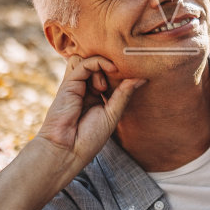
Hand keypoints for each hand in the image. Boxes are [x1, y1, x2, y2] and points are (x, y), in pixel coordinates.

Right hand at [34, 55, 144, 180]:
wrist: (67, 150)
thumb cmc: (89, 138)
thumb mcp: (112, 114)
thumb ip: (124, 94)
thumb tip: (141, 78)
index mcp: (97, 97)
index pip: (108, 75)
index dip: (120, 72)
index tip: (135, 75)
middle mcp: (86, 89)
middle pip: (98, 65)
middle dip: (111, 67)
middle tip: (121, 77)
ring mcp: (77, 85)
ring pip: (89, 60)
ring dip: (102, 66)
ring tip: (105, 86)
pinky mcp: (69, 84)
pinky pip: (83, 63)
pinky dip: (98, 62)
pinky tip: (109, 71)